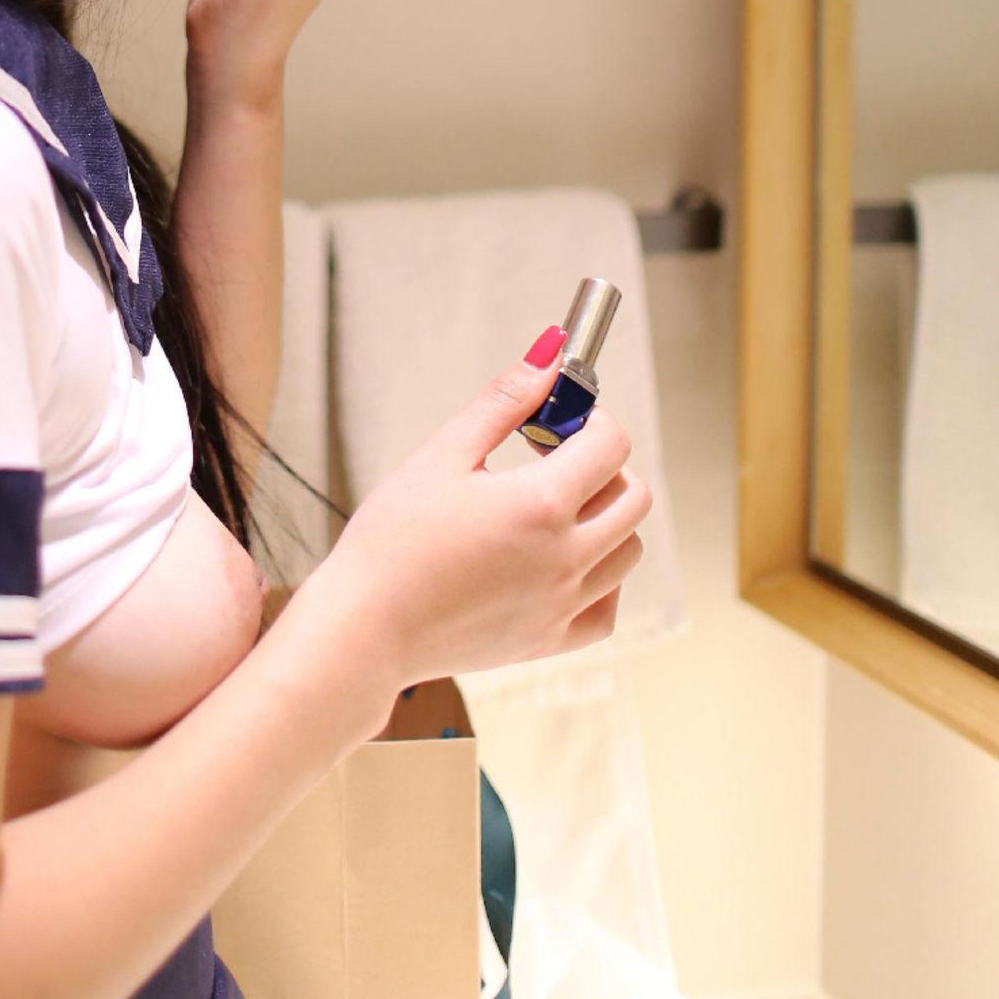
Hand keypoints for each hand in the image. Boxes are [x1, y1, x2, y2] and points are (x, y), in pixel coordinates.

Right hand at [305, 350, 650, 727]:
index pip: (611, 444)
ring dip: (605, 518)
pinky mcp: (551, 642)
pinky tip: (560, 561)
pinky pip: (608, 607)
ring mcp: (563, 606)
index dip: (589, 418)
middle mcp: (566, 559)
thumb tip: (549, 357)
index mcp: (541, 505)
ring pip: (628, 550)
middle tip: (550, 459)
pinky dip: (600, 579)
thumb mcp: (442, 454)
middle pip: (633, 496)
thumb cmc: (392, 540)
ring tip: (549, 509)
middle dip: (602, 464)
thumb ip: (503, 402)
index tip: (553, 420)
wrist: (365, 627)